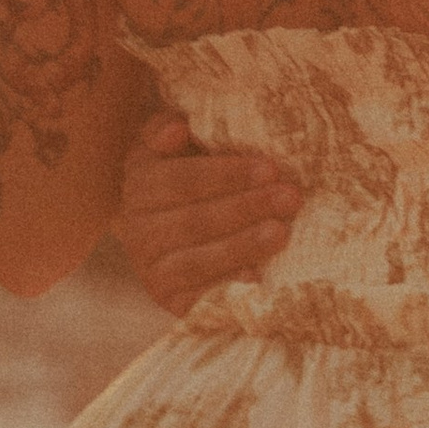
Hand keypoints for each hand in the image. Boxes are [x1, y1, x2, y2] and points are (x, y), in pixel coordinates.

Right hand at [115, 107, 302, 316]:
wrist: (175, 237)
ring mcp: (150, 267)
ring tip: (282, 232)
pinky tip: (257, 276)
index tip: (270, 169)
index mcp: (140, 181)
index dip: (226, 174)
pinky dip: (228, 284)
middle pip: (193, 220)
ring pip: (196, 259)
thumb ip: (169, 128)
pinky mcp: (167, 299)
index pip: (181, 179)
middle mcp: (137, 227)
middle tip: (291, 197)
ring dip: (242, 245)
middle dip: (247, 207)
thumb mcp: (177, 146)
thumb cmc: (192, 174)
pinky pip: (198, 295)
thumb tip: (178, 129)